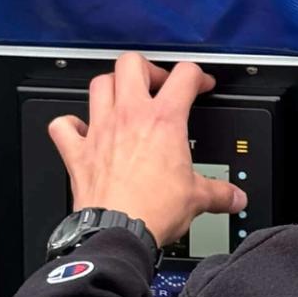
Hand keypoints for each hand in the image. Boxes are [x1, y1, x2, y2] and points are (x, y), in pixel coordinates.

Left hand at [47, 53, 243, 246]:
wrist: (118, 232)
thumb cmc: (153, 211)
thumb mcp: (197, 198)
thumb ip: (220, 193)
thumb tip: (235, 197)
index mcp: (164, 121)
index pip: (184, 76)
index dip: (197, 76)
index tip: (200, 86)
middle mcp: (129, 117)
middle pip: (131, 64)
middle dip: (146, 69)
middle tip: (155, 85)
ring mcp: (100, 131)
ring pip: (98, 84)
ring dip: (110, 86)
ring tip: (122, 99)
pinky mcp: (78, 152)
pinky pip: (62, 126)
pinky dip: (69, 124)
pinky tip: (80, 129)